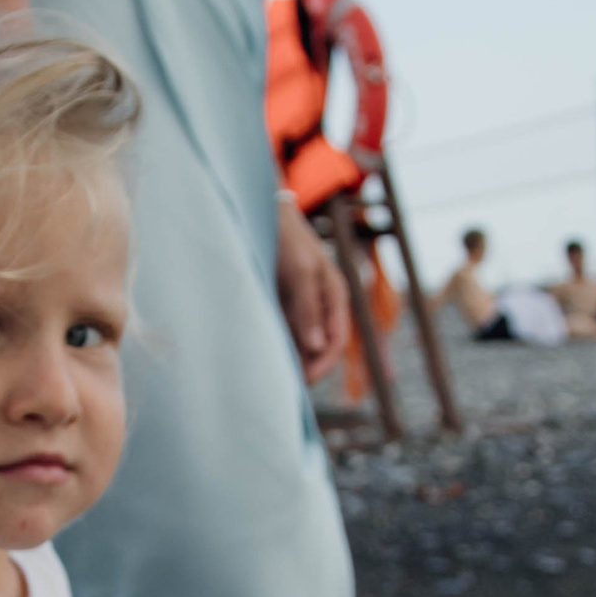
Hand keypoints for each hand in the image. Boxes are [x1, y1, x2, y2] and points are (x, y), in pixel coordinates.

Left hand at [275, 196, 350, 384]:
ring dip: (288, 358)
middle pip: (318, 346)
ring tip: (267, 377)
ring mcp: (301, 302)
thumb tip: (316, 348)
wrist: (260, 208)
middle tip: (281, 388)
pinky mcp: (281, 301)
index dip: (322, 365)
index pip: (335, 341)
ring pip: (300, 341)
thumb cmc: (286, 236)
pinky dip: (275, 344)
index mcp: (334, 295)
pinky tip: (259, 354)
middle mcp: (320, 302)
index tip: (302, 383)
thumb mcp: (300, 271)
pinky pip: (283, 330)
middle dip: (304, 367)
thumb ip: (307, 308)